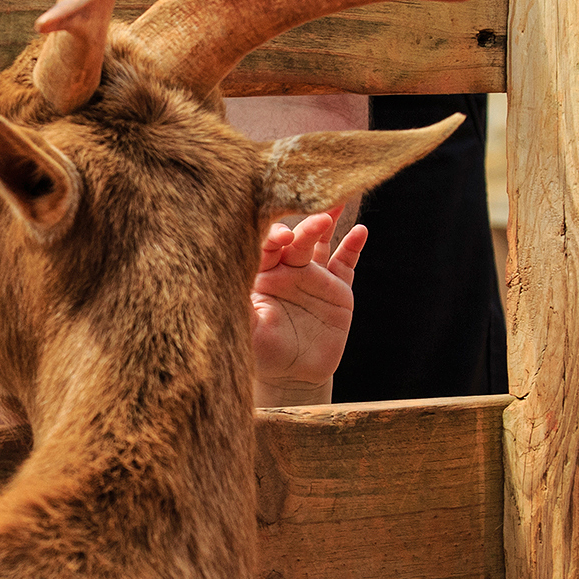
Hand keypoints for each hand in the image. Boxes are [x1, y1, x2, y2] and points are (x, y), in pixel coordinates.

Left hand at [252, 206, 366, 406]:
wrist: (293, 376)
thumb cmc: (263, 353)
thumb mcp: (247, 330)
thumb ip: (242, 308)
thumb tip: (218, 287)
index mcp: (262, 274)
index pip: (266, 245)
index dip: (273, 236)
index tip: (281, 237)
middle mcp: (287, 269)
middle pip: (296, 238)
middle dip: (305, 227)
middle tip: (317, 218)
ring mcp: (313, 277)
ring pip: (321, 242)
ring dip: (328, 221)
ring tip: (338, 202)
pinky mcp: (337, 289)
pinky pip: (345, 263)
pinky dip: (353, 246)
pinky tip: (360, 232)